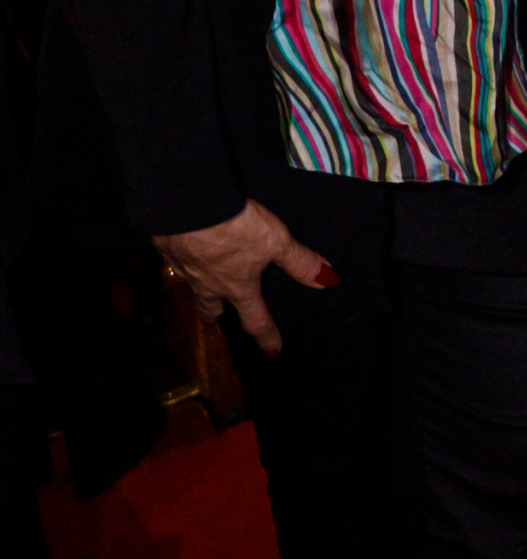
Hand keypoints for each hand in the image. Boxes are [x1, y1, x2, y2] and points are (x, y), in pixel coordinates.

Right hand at [154, 198, 337, 355]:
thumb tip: (328, 281)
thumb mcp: (276, 241)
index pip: (256, 321)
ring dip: (200, 284)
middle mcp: (208, 285)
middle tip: (224, 310)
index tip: (273, 352)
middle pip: (210, 309)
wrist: (187, 206)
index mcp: (238, 287)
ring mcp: (184, 269)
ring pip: (192, 286)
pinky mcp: (166, 249)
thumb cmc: (236, 227)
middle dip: (218, 313)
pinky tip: (187, 243)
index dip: (267, 337)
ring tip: (206, 274)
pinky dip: (184, 256)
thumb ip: (299, 261)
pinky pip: (176, 261)